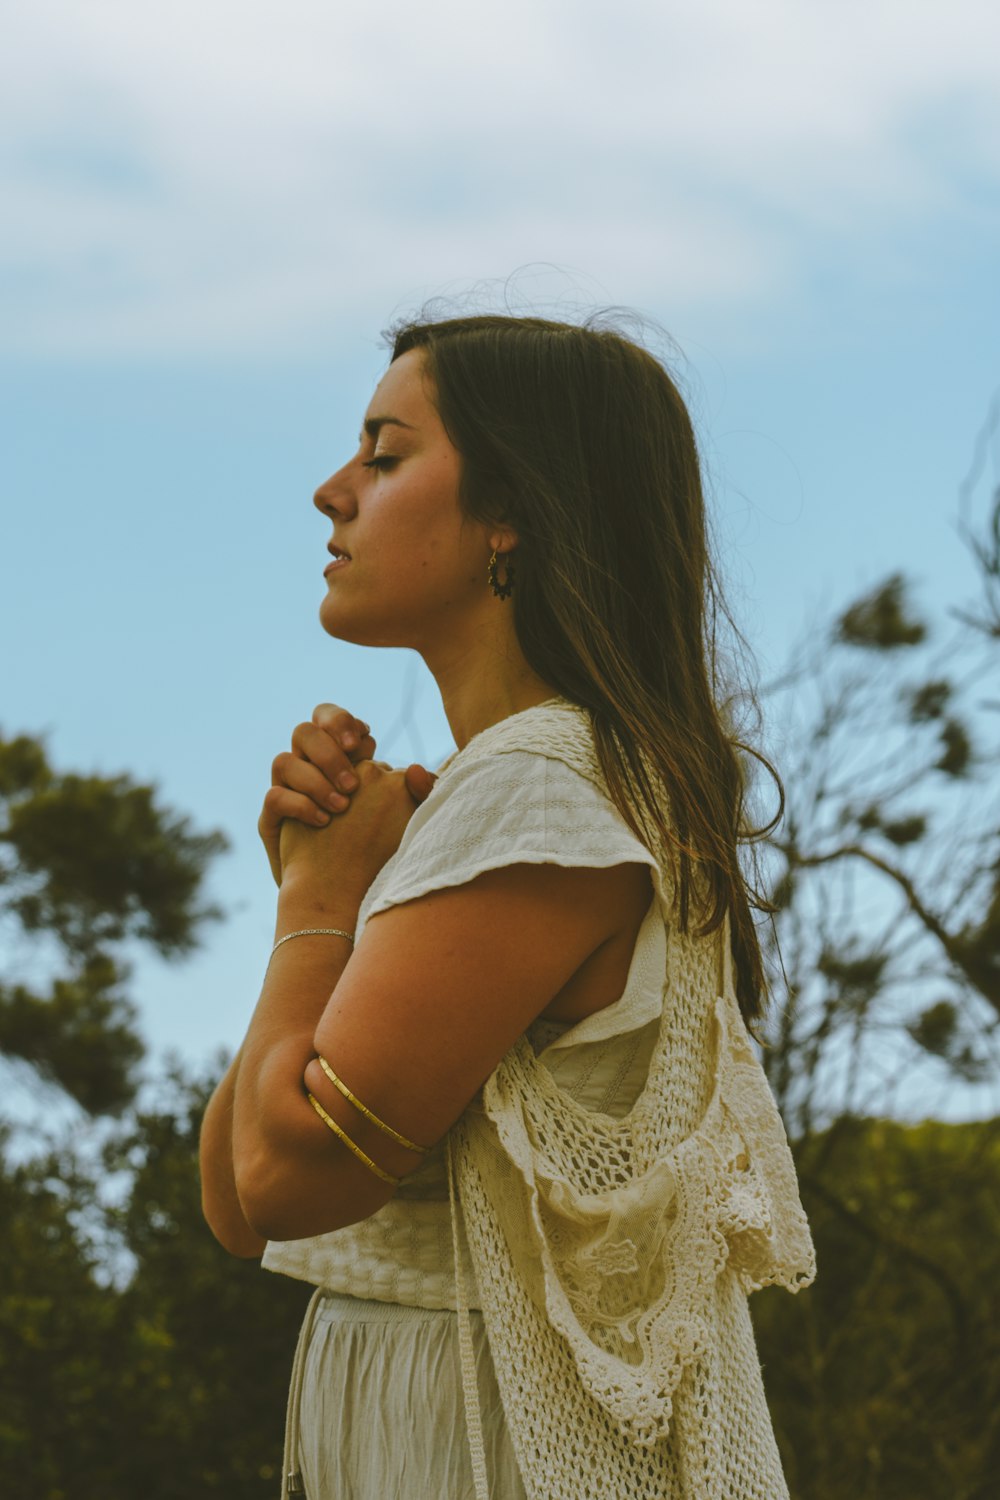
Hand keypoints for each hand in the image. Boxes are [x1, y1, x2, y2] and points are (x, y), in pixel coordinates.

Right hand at [259, 703, 436, 885]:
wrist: (341, 898)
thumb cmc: (377, 858)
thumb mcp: (403, 822)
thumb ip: (416, 794)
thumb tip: (417, 768)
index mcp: (340, 762)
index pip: (333, 722)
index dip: (345, 723)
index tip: (365, 740)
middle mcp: (309, 772)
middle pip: (306, 732)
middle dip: (328, 747)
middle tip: (353, 775)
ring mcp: (288, 795)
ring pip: (284, 760)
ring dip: (315, 779)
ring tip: (343, 806)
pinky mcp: (272, 821)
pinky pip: (274, 797)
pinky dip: (300, 806)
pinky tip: (324, 822)